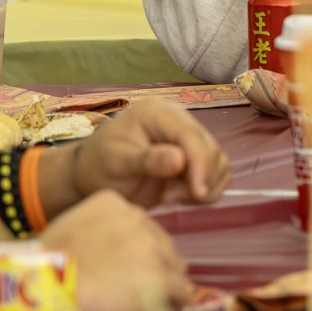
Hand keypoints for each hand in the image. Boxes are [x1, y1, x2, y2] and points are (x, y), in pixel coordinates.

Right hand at [36, 191, 190, 310]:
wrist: (47, 291)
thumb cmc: (46, 268)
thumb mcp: (68, 231)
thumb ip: (95, 232)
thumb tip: (106, 254)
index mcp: (112, 203)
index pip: (139, 225)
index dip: (137, 250)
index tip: (128, 267)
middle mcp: (137, 218)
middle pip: (161, 244)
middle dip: (154, 265)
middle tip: (140, 288)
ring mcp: (150, 246)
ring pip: (174, 267)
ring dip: (166, 284)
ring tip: (152, 302)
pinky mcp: (160, 276)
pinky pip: (181, 291)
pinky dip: (175, 302)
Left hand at [69, 100, 231, 207]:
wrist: (93, 174)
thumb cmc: (99, 165)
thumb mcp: (117, 163)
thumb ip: (147, 161)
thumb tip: (179, 160)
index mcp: (157, 113)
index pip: (191, 135)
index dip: (201, 164)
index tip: (198, 193)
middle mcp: (177, 119)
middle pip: (209, 147)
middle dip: (199, 178)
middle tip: (169, 198)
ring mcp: (186, 137)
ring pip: (218, 161)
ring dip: (204, 185)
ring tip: (171, 197)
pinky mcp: (192, 156)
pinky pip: (216, 172)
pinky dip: (207, 189)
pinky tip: (180, 196)